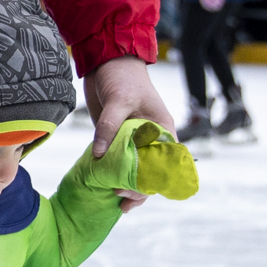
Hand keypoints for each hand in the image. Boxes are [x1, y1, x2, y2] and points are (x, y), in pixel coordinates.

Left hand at [84, 56, 174, 213]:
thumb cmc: (123, 77)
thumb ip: (110, 126)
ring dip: (127, 187)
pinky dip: (113, 176)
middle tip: (120, 196)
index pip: (166, 162)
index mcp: (162, 130)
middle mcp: (150, 139)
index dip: (156, 179)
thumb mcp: (119, 100)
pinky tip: (106, 190)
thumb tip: (99, 154)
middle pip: (151, 172)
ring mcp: (133, 141)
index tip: (139, 189)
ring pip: (134, 171)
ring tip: (117, 203)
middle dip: (139, 188)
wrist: (107, 62)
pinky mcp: (115, 140)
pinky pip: (117, 162)